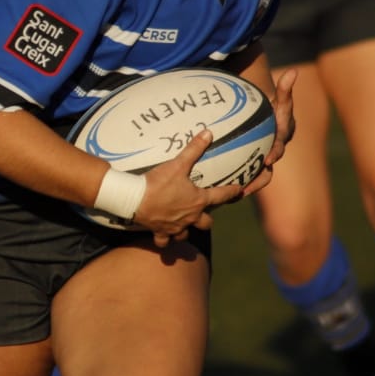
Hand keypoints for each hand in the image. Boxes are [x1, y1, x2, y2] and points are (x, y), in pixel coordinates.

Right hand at [134, 130, 243, 247]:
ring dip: (187, 230)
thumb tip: (208, 133)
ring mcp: (176, 227)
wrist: (135, 199)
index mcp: (198, 200)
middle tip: (204, 212)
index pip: (221, 196)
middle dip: (206, 218)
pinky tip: (164, 235)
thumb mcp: (178, 164)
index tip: (239, 191)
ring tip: (184, 224)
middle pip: (206, 223)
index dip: (232, 192)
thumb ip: (194, 149)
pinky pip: (165, 242)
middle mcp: (190, 217)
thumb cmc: (158, 182)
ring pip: (187, 234)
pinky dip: (165, 239)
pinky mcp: (160, 232)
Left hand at [242, 68, 296, 199]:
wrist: (263, 120)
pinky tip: (221, 190)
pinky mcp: (249, 168)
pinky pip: (244, 178)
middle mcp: (271, 153)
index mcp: (279, 139)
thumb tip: (293, 71)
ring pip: (256, 179)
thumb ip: (284, 88)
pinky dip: (235, 184)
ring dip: (247, 186)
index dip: (275, 153)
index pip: (278, 148)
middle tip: (246, 186)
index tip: (268, 158)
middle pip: (267, 170)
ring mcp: (260, 162)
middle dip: (259, 178)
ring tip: (234, 193)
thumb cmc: (270, 109)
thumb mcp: (278, 99)